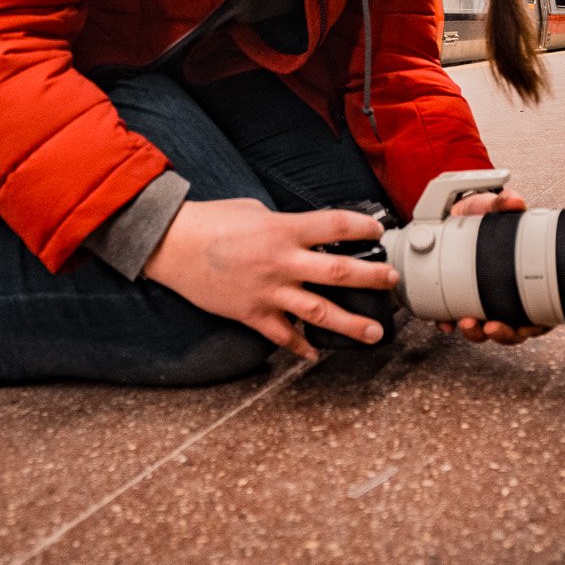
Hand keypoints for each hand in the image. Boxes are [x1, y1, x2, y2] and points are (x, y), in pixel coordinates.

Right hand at [143, 199, 398, 360]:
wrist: (172, 244)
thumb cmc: (210, 221)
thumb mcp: (254, 210)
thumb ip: (284, 223)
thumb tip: (303, 232)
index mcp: (283, 229)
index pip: (335, 226)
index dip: (363, 227)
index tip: (379, 230)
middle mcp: (281, 261)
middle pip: (338, 272)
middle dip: (372, 278)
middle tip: (392, 282)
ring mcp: (268, 291)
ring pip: (319, 312)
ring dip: (351, 324)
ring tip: (375, 333)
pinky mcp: (251, 313)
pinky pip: (282, 336)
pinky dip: (300, 347)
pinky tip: (315, 353)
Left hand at [437, 187, 550, 346]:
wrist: (454, 213)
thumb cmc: (481, 214)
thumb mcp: (492, 205)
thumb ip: (503, 201)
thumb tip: (515, 201)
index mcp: (526, 279)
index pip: (538, 312)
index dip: (533, 325)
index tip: (524, 325)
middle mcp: (507, 294)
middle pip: (514, 329)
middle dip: (502, 334)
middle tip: (490, 326)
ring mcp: (483, 298)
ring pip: (485, 329)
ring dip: (476, 332)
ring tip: (465, 323)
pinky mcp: (459, 298)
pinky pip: (457, 319)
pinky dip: (450, 323)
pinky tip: (446, 322)